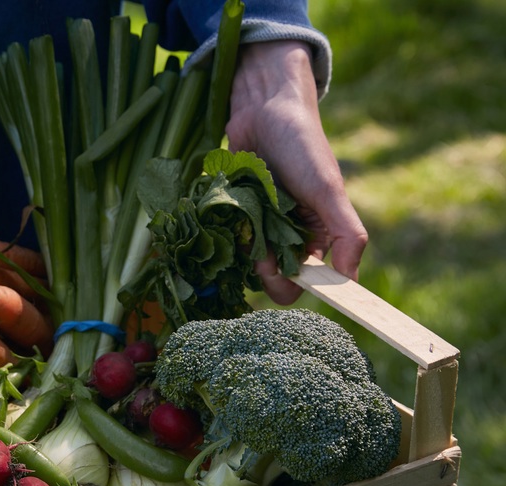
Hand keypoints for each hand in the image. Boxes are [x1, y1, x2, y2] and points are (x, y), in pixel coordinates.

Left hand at [225, 40, 367, 303]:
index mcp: (320, 236)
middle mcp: (291, 237)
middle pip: (274, 278)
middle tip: (260, 243)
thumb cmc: (303, 146)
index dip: (295, 285)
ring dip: (244, 246)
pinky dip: (227, 229)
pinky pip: (228, 237)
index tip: (282, 271)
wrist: (264, 108)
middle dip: (265, 267)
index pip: (308, 284)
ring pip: (247, 261)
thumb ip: (346, 233)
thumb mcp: (328, 190)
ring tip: (247, 215)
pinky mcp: (238, 214)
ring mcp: (261, 227)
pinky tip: (229, 209)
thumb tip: (350, 280)